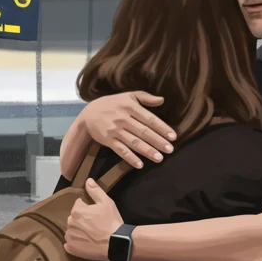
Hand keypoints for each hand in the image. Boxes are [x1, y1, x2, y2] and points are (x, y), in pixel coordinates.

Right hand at [60, 92, 175, 177]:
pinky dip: (130, 158)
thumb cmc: (112, 104)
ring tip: (160, 158)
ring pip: (134, 142)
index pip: (149, 118)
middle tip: (170, 150)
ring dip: (147, 151)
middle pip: (143, 131)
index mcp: (130, 106)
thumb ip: (145, 97)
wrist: (88, 114)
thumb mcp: (128, 96)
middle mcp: (123, 118)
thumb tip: (162, 99)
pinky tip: (140, 165)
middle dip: (158, 141)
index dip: (162, 128)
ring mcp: (115, 130)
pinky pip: (121, 150)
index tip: (173, 136)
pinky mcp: (108, 140)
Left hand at [64, 179, 123, 260]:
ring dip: (78, 231)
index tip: (96, 215)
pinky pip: (69, 244)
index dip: (88, 209)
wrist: (116, 244)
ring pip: (71, 230)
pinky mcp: (72, 249)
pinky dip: (75, 243)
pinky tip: (85, 244)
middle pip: (74, 218)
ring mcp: (70, 237)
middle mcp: (70, 223)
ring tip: (91, 235)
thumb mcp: (107, 203)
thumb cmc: (112, 222)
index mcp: (76, 211)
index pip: (78, 205)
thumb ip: (95, 191)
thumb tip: (87, 180)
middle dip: (82, 220)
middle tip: (95, 225)